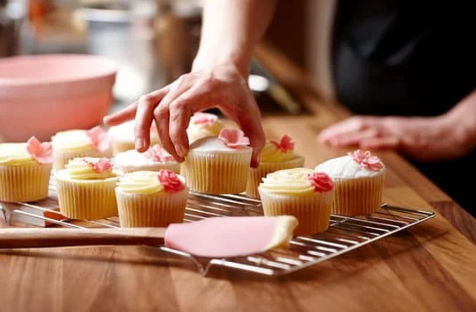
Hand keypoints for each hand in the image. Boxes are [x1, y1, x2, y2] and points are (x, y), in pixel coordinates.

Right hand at [103, 63, 264, 166]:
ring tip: (139, 149)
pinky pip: (141, 102)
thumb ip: (255, 137)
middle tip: (175, 158)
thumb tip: (252, 164)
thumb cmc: (237, 91)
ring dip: (138, 127)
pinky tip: (109, 123)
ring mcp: (170, 87)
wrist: (223, 66)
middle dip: (164, 137)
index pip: (180, 107)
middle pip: (161, 110)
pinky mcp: (163, 92)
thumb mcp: (251, 112)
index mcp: (204, 87)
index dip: (176, 131)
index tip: (183, 152)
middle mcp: (183, 84)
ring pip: (146, 103)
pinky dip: (125, 114)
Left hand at [317, 115, 473, 160]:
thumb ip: (384, 139)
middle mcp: (389, 126)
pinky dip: (375, 143)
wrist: (453, 132)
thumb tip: (367, 146)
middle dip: (339, 132)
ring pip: (370, 132)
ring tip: (334, 142)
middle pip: (359, 125)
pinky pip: (390, 142)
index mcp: (386, 125)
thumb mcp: (401, 136)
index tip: (324, 135)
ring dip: (350, 137)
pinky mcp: (410, 142)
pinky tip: (364, 145)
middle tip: (322, 139)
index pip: (358, 124)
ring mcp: (398, 133)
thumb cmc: (428, 136)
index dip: (340, 129)